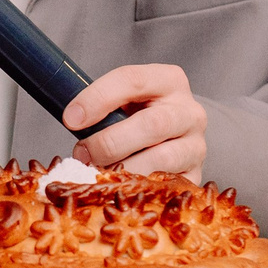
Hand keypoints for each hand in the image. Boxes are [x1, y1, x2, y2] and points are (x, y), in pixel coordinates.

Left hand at [63, 62, 207, 178]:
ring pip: (160, 159)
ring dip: (122, 168)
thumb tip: (72, 121)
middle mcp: (190, 112)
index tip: (71, 118)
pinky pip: (165, 186)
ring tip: (99, 171)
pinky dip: (137, 188)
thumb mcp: (124, 101)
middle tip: (83, 153)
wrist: (173, 140)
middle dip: (109, 142)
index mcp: (169, 80)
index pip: (132, 79)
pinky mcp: (196, 176)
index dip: (97, 98)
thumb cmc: (139, 117)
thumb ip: (103, 106)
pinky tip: (120, 186)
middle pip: (151, 124)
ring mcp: (196, 146)